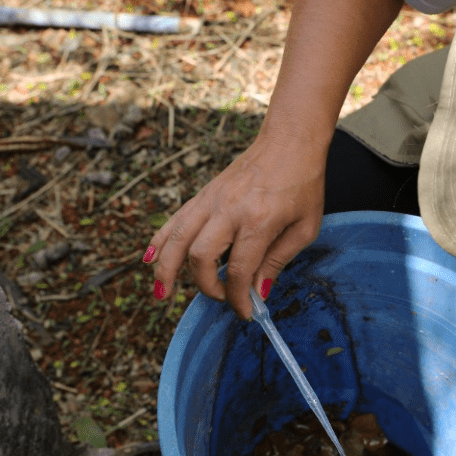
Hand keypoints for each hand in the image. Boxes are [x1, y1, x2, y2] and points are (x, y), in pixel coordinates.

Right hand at [144, 132, 325, 319]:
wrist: (290, 142)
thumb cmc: (304, 184)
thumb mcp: (305, 228)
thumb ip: (278, 260)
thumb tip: (257, 291)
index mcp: (259, 221)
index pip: (238, 269)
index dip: (238, 297)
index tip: (246, 312)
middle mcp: (229, 210)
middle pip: (201, 256)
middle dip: (206, 285)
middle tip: (221, 297)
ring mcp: (212, 200)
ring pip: (177, 238)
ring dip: (166, 268)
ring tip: (162, 293)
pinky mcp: (204, 194)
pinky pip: (175, 219)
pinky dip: (159, 239)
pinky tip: (150, 258)